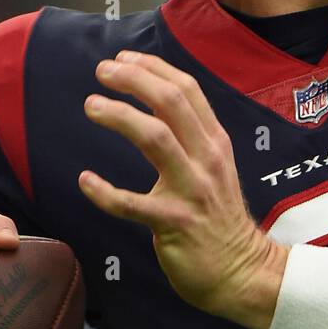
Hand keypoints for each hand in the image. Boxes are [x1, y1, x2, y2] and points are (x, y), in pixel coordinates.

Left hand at [78, 50, 285, 328]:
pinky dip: (104, 191)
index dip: (153, 68)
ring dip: (119, 116)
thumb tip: (155, 106)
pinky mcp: (175, 223)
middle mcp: (207, 159)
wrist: (242, 270)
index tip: (123, 59)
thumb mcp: (215, 168)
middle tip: (102, 72)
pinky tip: (85, 181)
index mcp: (216, 143)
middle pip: (171, 102)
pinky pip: (131, 203)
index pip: (187, 90)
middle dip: (134, 80)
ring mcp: (192, 190)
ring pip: (154, 138)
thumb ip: (191, 138)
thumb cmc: (219, 219)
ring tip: (92, 106)